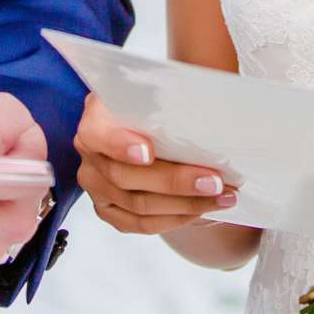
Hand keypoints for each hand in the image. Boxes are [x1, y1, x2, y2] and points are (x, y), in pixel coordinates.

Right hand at [74, 92, 235, 234]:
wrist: (147, 124)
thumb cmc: (156, 105)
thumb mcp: (159, 89)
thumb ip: (174, 92)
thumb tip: (209, 98)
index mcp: (95, 118)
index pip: (97, 134)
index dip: (119, 144)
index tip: (149, 152)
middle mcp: (90, 154)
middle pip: (125, 177)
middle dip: (174, 182)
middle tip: (215, 181)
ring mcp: (96, 186)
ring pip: (137, 206)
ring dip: (185, 204)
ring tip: (222, 197)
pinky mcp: (108, 210)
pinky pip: (140, 224)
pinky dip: (175, 219)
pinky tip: (203, 209)